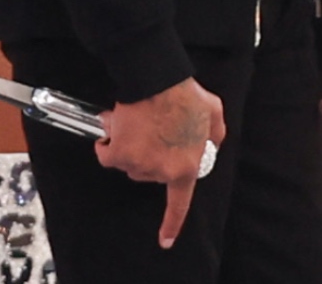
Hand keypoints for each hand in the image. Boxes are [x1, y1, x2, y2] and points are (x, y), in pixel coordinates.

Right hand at [96, 77, 225, 249]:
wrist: (157, 81)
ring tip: (134, 124)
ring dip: (128, 147)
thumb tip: (211, 142)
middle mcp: (162, 172)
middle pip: (148, 174)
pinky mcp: (119, 153)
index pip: (179, 204)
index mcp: (186, 168)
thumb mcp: (213, 112)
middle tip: (150, 131)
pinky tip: (113, 128)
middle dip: (147, 155)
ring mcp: (140, 165)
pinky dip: (106, 145)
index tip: (165, 241)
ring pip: (128, 164)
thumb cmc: (184, 94)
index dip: (171, 224)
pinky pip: (107, 156)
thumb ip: (215, 132)